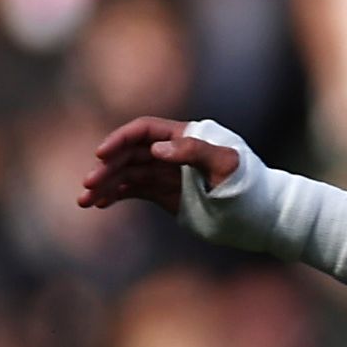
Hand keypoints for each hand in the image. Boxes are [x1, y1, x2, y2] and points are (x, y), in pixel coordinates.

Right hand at [78, 115, 239, 213]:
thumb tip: (157, 148)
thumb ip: (195, 152)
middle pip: (130, 153)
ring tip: (85, 201)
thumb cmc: (251, 187)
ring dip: (105, 184)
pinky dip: (116, 195)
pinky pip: (135, 190)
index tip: (102, 154)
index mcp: (186, 137)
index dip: (120, 139)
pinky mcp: (166, 194)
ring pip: (128, 174)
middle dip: (106, 167)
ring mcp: (167, 173)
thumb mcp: (228, 167)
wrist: (262, 216)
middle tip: (88, 185)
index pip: (145, 131)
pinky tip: (100, 203)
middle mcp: (172, 152)